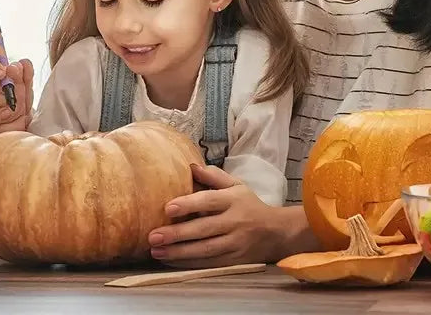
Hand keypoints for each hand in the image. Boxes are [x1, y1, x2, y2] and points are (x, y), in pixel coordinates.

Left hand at [146, 164, 282, 267]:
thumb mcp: (236, 185)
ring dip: (179, 253)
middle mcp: (234, 223)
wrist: (277, 233)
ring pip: (205, 251)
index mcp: (233, 200)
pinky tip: (170, 261)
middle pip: (204, 230)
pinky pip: (209, 264)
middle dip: (177, 234)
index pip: (209, 201)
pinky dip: (188, 264)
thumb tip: (190, 166)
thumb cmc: (248, 205)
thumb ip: (213, 175)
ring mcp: (235, 244)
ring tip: (156, 251)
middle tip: (153, 236)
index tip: (168, 208)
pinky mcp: (234, 261)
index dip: (189, 205)